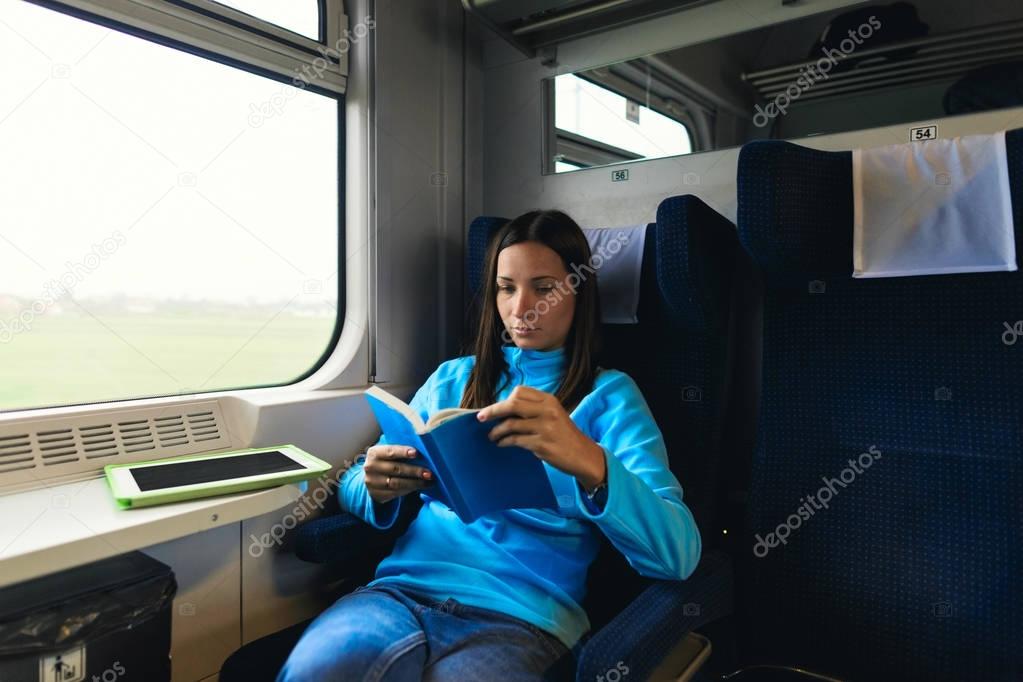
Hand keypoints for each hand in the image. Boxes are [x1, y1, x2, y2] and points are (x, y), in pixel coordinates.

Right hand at [362, 445, 432, 504]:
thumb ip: (400, 450)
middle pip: (395, 469)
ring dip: (415, 483)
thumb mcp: (388, 453)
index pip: (390, 451)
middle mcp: (370, 467)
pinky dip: (410, 490)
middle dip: (414, 471)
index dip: (403, 452)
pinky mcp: (377, 495)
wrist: (373, 477)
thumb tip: (422, 448)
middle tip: (429, 473)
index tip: (416, 453)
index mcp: (374, 453)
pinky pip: (396, 493)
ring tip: (428, 481)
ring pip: (396, 483)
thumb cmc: (387, 461)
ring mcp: (372, 483)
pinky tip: (420, 487)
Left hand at [478, 386, 605, 488]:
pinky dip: (504, 442)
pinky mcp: (542, 445)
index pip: (520, 392)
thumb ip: (533, 409)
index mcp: (549, 401)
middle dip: (493, 411)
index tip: (494, 408)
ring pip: (511, 424)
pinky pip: (515, 440)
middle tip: (481, 418)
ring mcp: (545, 428)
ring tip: (492, 436)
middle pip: (512, 404)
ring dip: (496, 431)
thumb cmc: (564, 435)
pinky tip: (501, 444)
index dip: (504, 400)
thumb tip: (503, 410)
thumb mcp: (553, 414)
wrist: (583, 455)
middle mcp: (547, 411)